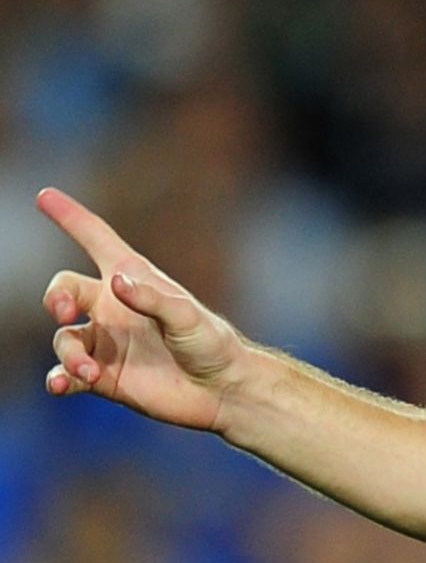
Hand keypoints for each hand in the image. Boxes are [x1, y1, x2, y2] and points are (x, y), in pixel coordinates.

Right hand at [39, 187, 248, 432]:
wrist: (221, 390)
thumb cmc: (212, 343)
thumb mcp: (188, 316)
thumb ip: (153, 299)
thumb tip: (116, 283)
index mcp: (135, 279)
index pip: (96, 240)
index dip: (71, 217)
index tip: (44, 195)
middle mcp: (113, 307)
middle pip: (65, 290)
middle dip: (56, 297)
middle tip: (67, 313)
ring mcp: (106, 343)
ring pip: (64, 338)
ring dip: (69, 354)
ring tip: (88, 371)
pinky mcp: (102, 376)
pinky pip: (66, 373)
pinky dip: (59, 378)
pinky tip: (63, 384)